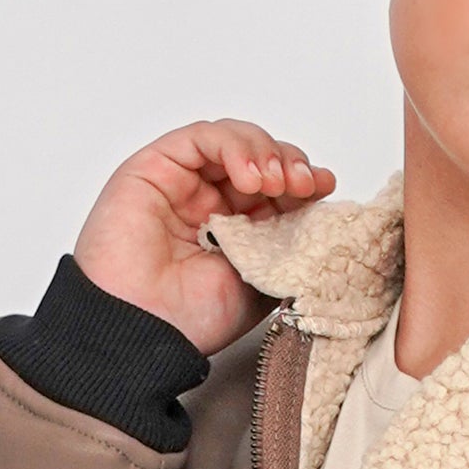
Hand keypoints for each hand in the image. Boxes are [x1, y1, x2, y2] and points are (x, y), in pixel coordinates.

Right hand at [72, 120, 336, 354]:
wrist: (144, 329)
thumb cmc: (191, 319)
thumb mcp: (264, 286)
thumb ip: (288, 250)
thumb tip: (322, 223)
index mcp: (238, 232)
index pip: (278, 189)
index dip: (303, 181)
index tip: (324, 188)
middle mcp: (210, 204)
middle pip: (260, 159)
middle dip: (288, 164)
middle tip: (304, 185)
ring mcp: (183, 184)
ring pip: (233, 142)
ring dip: (264, 153)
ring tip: (275, 182)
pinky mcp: (154, 167)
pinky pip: (202, 138)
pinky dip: (233, 147)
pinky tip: (248, 175)